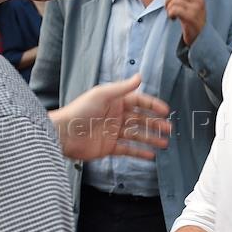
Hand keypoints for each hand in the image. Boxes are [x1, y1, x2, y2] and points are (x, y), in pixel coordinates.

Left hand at [50, 74, 170, 161]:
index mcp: (114, 101)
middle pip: (140, 119)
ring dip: (151, 139)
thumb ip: (122, 87)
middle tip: (169, 129)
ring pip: (137, 135)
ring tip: (164, 143)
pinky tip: (151, 155)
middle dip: (155, 124)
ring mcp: (112, 132)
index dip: (152, 105)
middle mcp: (115, 116)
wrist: (63, 134)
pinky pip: (127, 149)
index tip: (165, 111)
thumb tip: (140, 76)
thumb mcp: (102, 95)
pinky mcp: (109, 147)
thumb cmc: (79, 111)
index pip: (138, 102)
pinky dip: (139, 152)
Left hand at [165, 0, 206, 46]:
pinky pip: (174, 9)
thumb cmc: (193, 22)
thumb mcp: (191, 7)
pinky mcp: (191, 16)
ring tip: (171, 15)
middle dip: (168, 0)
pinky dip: (170, 14)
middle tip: (168, 8)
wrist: (201, 37)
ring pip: (174, 1)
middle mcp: (199, 0)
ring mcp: (196, 8)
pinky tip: (173, 19)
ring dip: (168, 9)